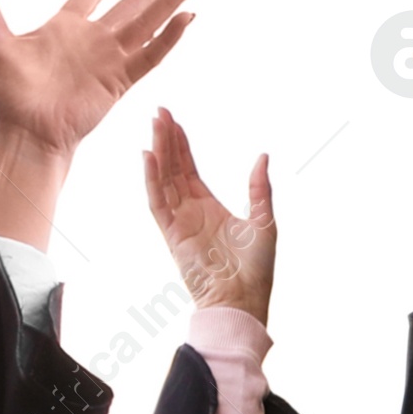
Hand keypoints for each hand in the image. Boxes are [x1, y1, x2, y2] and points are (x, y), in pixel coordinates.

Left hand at [0, 0, 201, 159]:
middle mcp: (93, 40)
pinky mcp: (121, 78)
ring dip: (173, 0)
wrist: (28, 134)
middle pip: (134, 4)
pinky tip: (187, 18)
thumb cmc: (10, 96)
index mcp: (65, 28)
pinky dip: (170, 37)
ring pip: (149, 22)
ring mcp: (110, 58)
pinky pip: (151, 54)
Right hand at [144, 109, 274, 323]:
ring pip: (164, 180)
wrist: (243, 301)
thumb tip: (262, 156)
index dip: (181, 146)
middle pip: (173, 169)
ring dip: (159, 152)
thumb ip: (258, 188)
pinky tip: (149, 157)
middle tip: (158, 112)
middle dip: (166, 140)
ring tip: (155, 124)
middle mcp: (190, 212)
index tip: (173, 121)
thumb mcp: (263, 220)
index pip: (189, 170)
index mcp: (208, 207)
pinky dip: (152, 180)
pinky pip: (158, 203)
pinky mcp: (173, 235)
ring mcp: (179, 223)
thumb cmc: (255, 269)